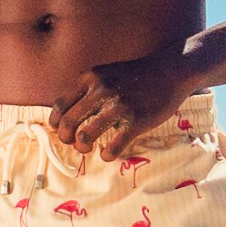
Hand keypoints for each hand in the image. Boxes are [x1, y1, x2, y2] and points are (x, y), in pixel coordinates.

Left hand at [49, 45, 194, 160]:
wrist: (169, 71)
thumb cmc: (136, 75)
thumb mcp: (106, 72)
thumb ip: (88, 88)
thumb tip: (68, 113)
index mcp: (90, 78)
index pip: (60, 105)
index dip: (56, 122)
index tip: (59, 130)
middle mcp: (100, 91)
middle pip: (68, 123)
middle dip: (65, 138)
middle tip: (72, 143)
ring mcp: (118, 107)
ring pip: (85, 136)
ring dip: (82, 147)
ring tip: (88, 149)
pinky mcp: (135, 121)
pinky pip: (113, 147)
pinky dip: (106, 155)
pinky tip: (108, 154)